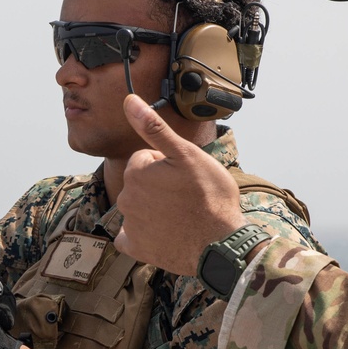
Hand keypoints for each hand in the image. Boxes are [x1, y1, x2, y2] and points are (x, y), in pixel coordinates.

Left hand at [114, 94, 246, 274]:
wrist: (220, 243)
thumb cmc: (210, 196)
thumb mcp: (187, 154)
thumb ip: (155, 128)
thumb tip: (129, 100)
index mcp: (137, 172)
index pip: (145, 158)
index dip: (167, 165)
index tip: (185, 176)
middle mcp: (126, 197)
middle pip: (140, 183)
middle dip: (159, 186)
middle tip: (186, 195)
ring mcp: (130, 224)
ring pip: (138, 206)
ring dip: (154, 208)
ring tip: (182, 214)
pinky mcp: (135, 247)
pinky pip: (130, 236)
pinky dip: (143, 234)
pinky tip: (164, 233)